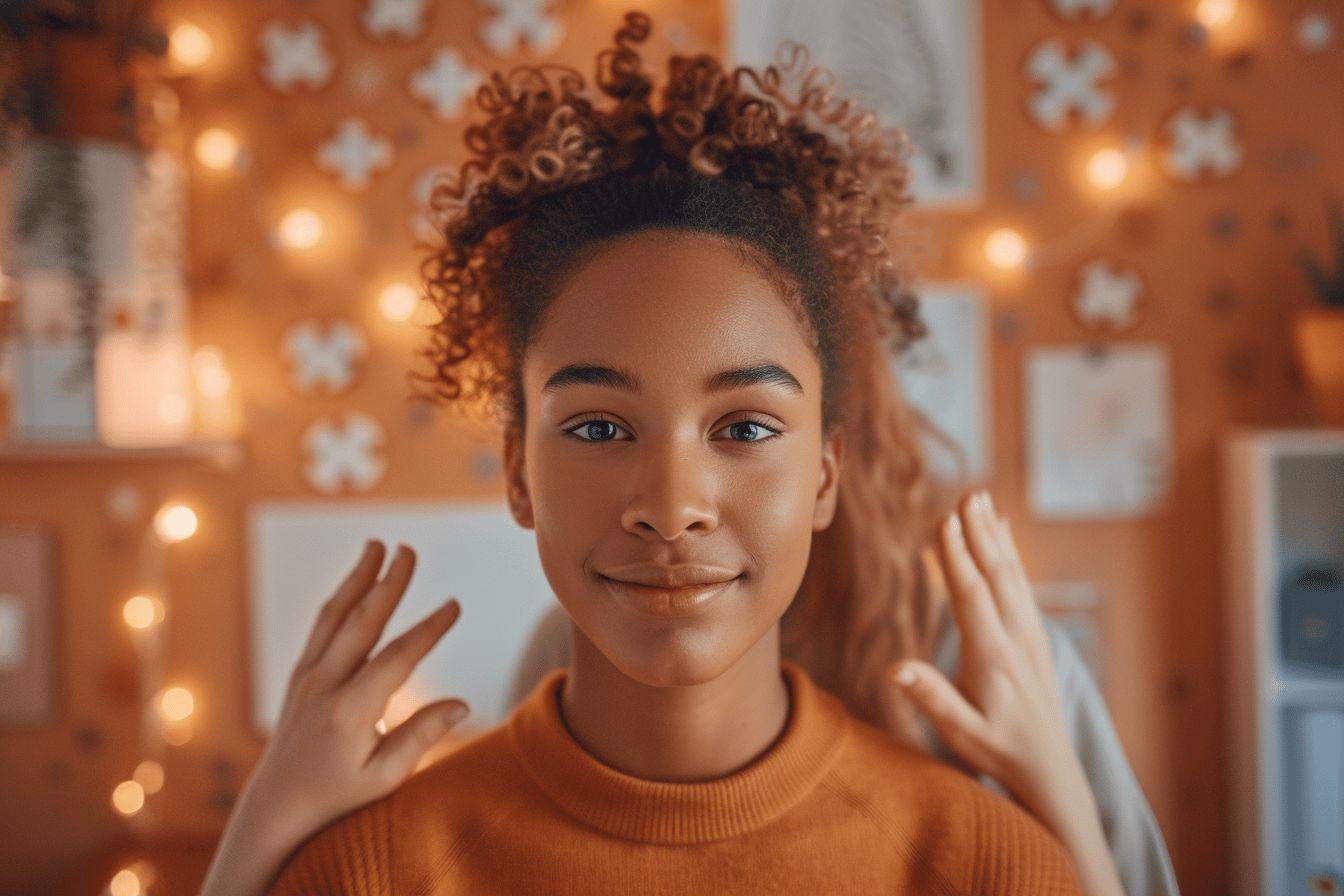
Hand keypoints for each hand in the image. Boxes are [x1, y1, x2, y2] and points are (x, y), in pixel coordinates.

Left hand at [200, 540, 468, 895]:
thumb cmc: (338, 797)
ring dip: (358, 579)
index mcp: (350, 711)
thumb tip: (462, 703)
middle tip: (409, 550)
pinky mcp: (299, 677)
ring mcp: (307, 678)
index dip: (429, 630)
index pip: (397, 658)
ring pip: (336, 617)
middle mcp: (324, 686)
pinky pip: (321, 628)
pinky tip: (357, 583)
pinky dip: (341, 600)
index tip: (454, 605)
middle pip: (362, 623)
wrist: (277, 806)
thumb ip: (422, 736)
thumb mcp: (384, 777)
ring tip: (378, 546)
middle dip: (388, 583)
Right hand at [888, 489, 1123, 895]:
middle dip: (979, 533)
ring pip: (1012, 576)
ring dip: (995, 537)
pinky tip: (1002, 536)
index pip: (971, 597)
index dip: (956, 558)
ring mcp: (1031, 636)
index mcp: (994, 657)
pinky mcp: (1036, 639)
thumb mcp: (960, 731)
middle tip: (967, 495)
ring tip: (982, 501)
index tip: (945, 520)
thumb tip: (894, 668)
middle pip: (996, 576)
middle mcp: (1017, 639)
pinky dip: (1011, 556)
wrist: (1050, 770)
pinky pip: (1022, 586)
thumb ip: (931, 696)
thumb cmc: (997, 749)